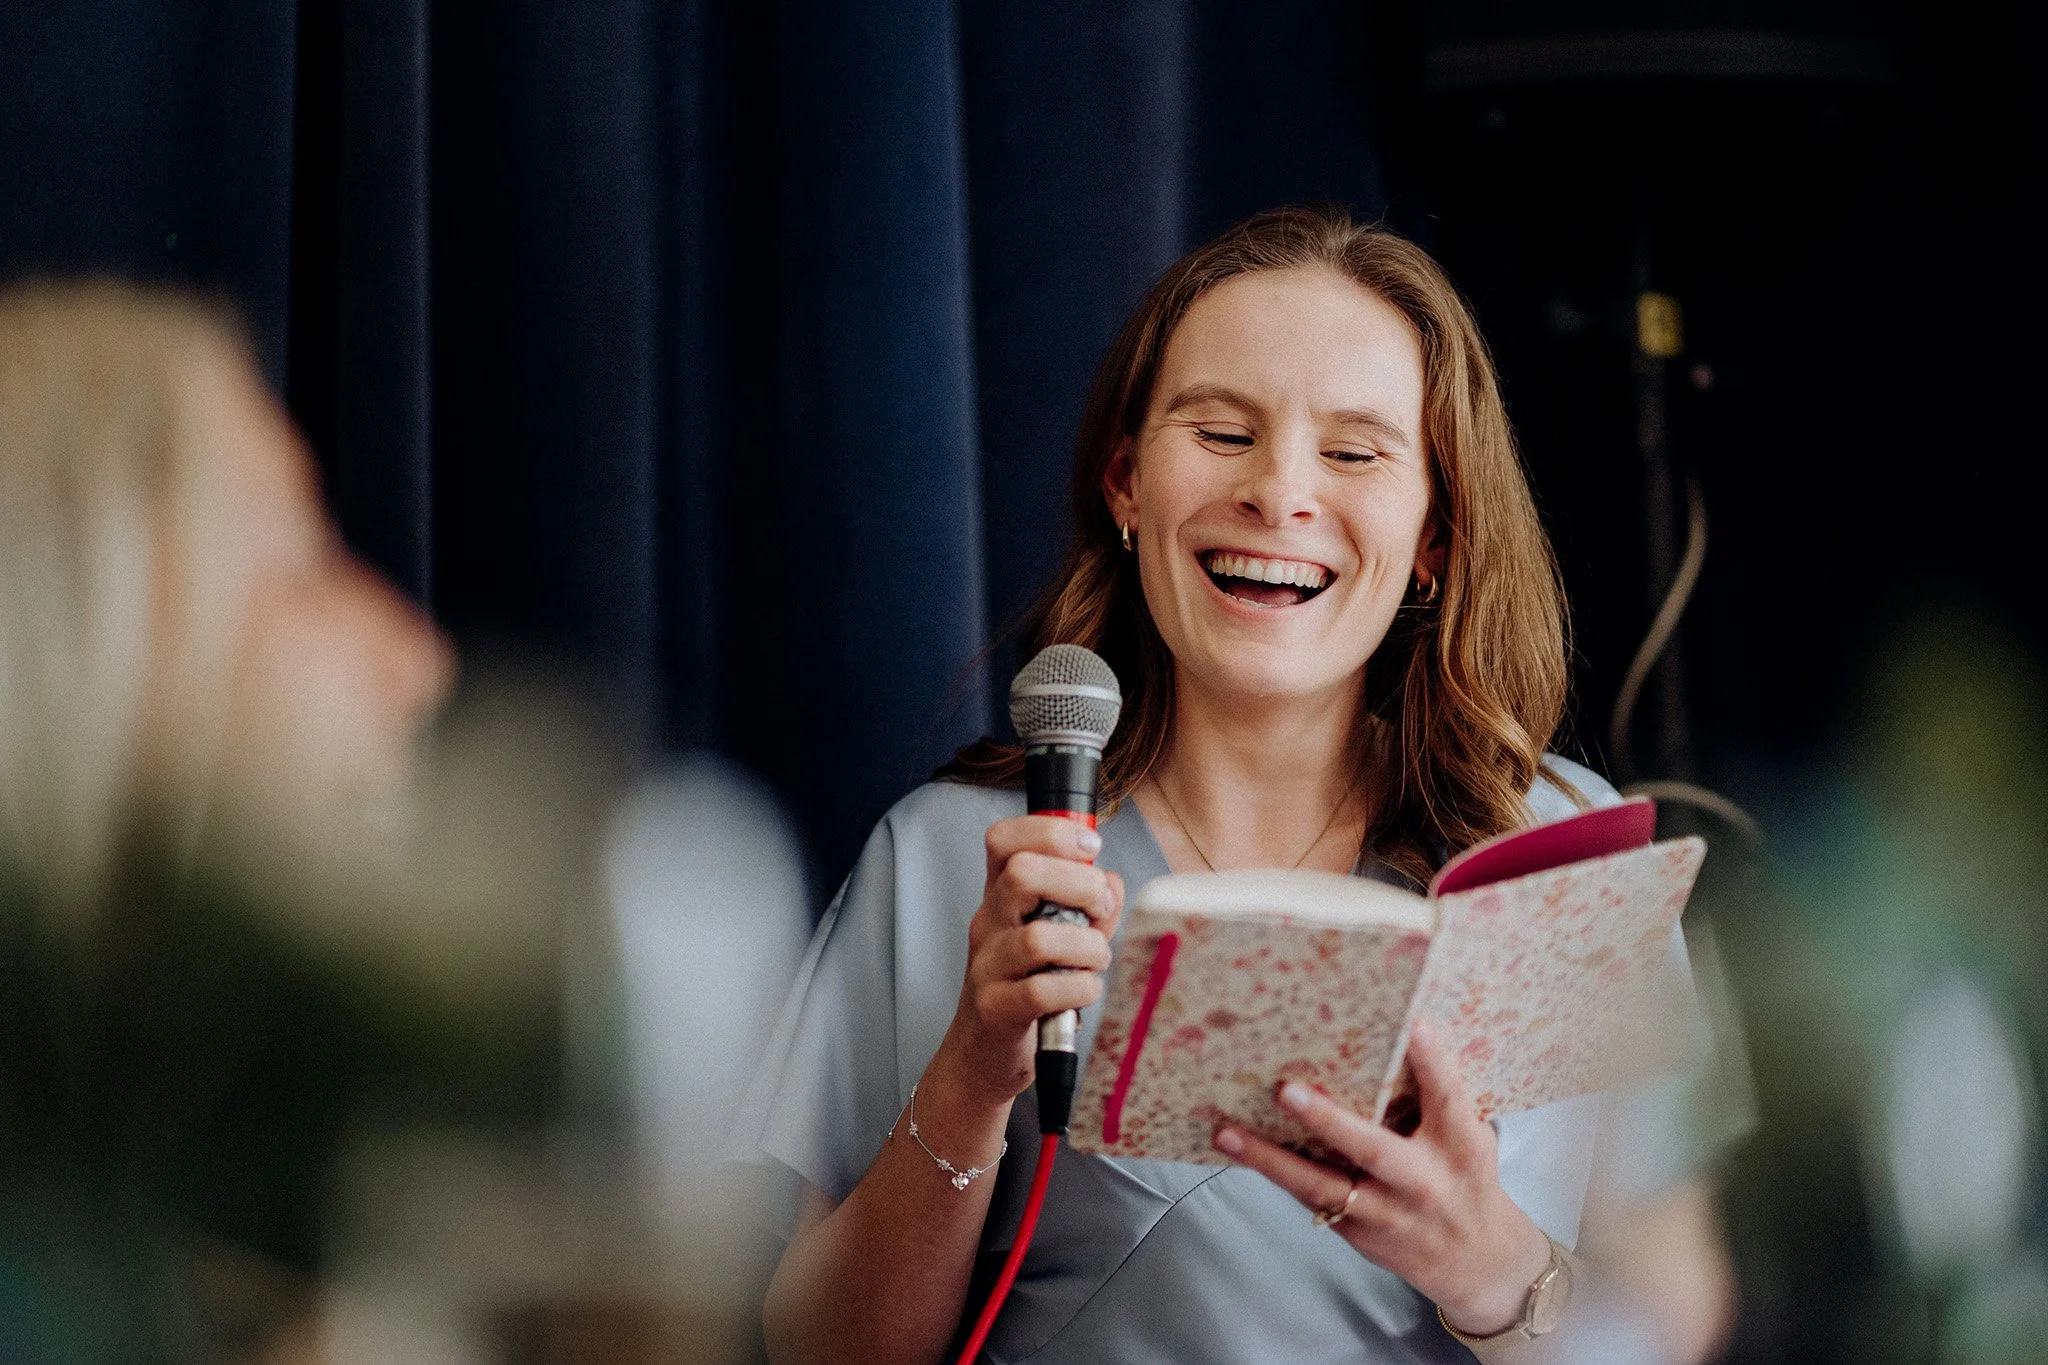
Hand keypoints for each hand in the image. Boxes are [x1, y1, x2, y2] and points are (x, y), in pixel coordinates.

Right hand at [933, 815, 1124, 1108]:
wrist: (985, 1055)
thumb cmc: (1026, 990)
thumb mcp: (1060, 939)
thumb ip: (1089, 908)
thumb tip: (1112, 880)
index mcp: (1001, 897)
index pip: (1004, 839)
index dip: (1051, 830)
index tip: (1089, 847)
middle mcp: (989, 924)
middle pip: (1021, 872)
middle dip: (1079, 884)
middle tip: (1098, 911)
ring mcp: (987, 966)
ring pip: (1038, 937)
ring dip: (1087, 947)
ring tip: (1096, 961)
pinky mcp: (996, 1009)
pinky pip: (1042, 990)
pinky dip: (1079, 988)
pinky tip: (1084, 991)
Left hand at [1212, 1018, 1551, 1335]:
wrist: (1476, 1261)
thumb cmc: (1464, 1177)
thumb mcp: (1469, 1138)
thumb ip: (1439, 1100)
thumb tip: (1396, 1034)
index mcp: (1460, 1147)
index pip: (1449, 1100)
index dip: (1434, 1064)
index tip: (1415, 1026)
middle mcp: (1422, 1182)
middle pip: (1372, 1150)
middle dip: (1328, 1121)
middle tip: (1286, 1091)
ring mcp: (1386, 1212)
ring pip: (1322, 1185)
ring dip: (1270, 1159)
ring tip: (1227, 1132)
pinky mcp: (1357, 1232)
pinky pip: (1312, 1198)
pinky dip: (1276, 1172)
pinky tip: (1240, 1149)